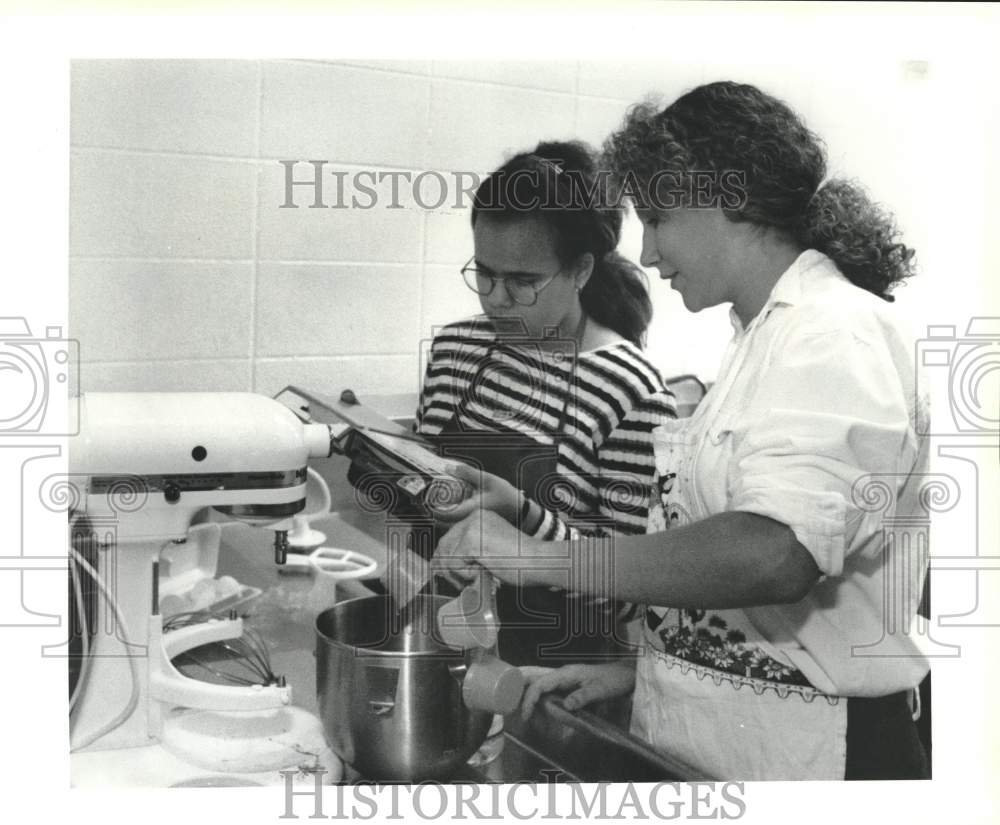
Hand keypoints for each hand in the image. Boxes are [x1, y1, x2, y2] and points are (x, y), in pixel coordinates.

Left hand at [427, 462, 521, 523]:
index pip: (441, 515)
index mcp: (468, 511)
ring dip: (439, 514)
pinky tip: (449, 506)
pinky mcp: (474, 525)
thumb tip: (448, 467)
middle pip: (441, 521)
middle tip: (422, 500)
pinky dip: (448, 515)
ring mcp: (470, 525)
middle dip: (430, 511)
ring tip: (432, 502)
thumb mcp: (487, 479)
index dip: (428, 508)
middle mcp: (467, 521)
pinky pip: (456, 523)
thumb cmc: (507, 497)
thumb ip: (467, 472)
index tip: (421, 500)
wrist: (521, 512)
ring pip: (448, 523)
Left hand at [433, 507, 536, 585]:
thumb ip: (470, 552)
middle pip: (443, 545)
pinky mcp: (472, 541)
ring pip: (447, 556)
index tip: (449, 573)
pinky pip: (454, 564)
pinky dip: (466, 575)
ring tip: (476, 578)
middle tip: (460, 582)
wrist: (539, 560)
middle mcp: (474, 518)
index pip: (450, 537)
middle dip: (447, 567)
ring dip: (458, 573)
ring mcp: (472, 528)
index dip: (445, 558)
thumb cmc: (522, 561)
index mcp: (479, 518)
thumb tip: (443, 564)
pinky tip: (483, 573)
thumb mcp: (491, 550)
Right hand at [518, 661, 636, 719]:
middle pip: (534, 677)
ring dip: (528, 693)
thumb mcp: (600, 690)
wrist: (625, 676)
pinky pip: (547, 690)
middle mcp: (561, 674)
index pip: (540, 684)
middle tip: (509, 702)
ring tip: (519, 708)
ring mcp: (564, 679)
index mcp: (566, 674)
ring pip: (539, 683)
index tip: (526, 715)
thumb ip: (583, 697)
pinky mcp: (567, 685)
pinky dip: (538, 697)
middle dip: (519, 687)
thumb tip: (565, 706)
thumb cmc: (613, 681)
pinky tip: (536, 708)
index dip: (530, 699)